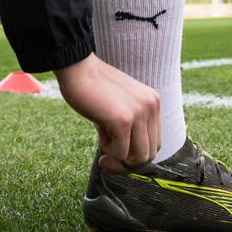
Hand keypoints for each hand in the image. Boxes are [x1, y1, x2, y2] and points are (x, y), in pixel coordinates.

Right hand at [54, 54, 159, 168]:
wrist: (76, 68)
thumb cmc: (92, 88)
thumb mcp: (121, 104)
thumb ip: (131, 124)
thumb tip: (130, 159)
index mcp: (153, 101)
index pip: (154, 144)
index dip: (135, 156)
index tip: (115, 155)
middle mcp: (151, 106)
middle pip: (149, 154)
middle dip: (126, 163)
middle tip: (105, 160)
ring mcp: (139, 112)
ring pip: (138, 158)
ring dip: (117, 156)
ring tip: (102, 138)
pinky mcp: (123, 120)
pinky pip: (120, 153)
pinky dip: (106, 148)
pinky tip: (99, 127)